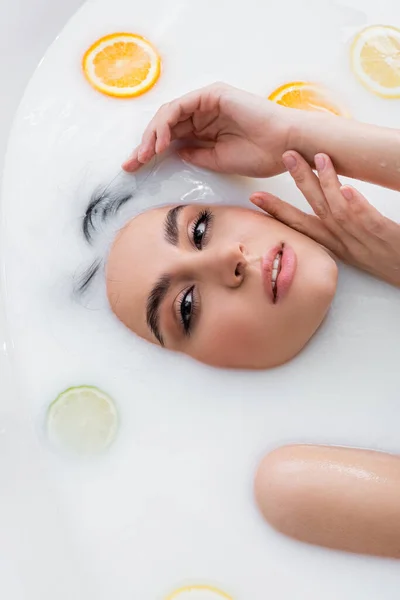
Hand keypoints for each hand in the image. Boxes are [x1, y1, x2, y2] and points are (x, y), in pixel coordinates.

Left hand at [122, 82, 292, 176]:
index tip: (135, 169)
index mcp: (206, 129)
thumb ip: (195, 154)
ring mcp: (207, 102)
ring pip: (168, 115)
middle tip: (132, 164)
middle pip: (165, 126)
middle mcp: (204, 113)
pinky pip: (180, 107)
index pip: (171, 138)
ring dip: (152, 136)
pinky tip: (160, 143)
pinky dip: (166, 124)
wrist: (283, 146)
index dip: (151, 152)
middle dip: (145, 145)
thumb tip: (174, 152)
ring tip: (146, 156)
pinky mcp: (211, 94)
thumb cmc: (258, 155)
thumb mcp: (217, 161)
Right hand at [250, 152, 399, 286]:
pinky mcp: (383, 235)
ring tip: (319, 158)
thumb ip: (341, 227)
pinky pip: (366, 218)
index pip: (298, 224)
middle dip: (299, 182)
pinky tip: (347, 188)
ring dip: (326, 183)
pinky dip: (355, 204)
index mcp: (333, 243)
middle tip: (288, 156)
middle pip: (314, 209)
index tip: (255, 197)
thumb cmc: (385, 261)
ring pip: (337, 209)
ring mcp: (362, 238)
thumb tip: (336, 196)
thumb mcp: (355, 248)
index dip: (275, 211)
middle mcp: (343, 240)